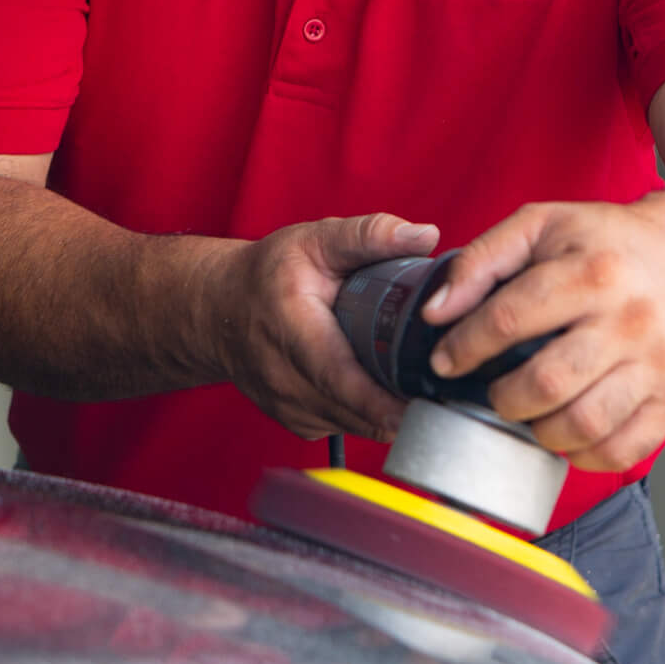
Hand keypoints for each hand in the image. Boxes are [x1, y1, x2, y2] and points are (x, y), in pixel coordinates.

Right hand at [208, 213, 439, 441]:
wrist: (220, 310)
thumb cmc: (268, 274)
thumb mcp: (315, 240)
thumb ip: (369, 235)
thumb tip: (425, 234)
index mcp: (292, 329)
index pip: (339, 378)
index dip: (381, 401)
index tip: (421, 407)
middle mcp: (285, 378)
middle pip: (357, 410)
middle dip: (405, 405)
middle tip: (444, 387)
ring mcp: (289, 408)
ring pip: (358, 425)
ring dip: (391, 412)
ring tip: (418, 382)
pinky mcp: (299, 424)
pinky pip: (348, 428)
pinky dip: (371, 415)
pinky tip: (383, 388)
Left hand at [418, 193, 664, 471]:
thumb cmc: (609, 242)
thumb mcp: (540, 224)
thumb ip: (480, 261)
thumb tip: (436, 311)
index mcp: (593, 271)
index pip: (511, 319)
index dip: (465, 346)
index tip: (446, 360)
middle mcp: (631, 320)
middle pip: (548, 382)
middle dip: (502, 397)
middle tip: (494, 390)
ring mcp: (659, 363)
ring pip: (586, 424)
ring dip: (540, 431)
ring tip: (529, 412)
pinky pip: (625, 449)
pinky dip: (584, 455)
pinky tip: (566, 433)